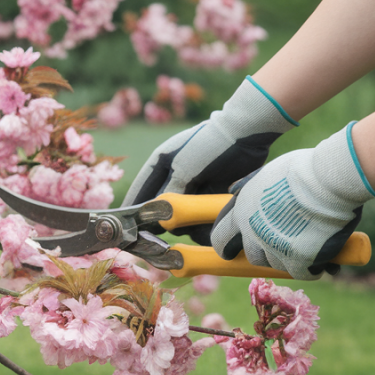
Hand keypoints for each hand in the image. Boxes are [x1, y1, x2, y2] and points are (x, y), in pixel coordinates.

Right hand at [123, 77, 297, 243]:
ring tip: (194, 228)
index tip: (128, 229)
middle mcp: (174, 178)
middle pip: (160, 208)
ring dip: (186, 225)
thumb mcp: (183, 168)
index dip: (133, 210)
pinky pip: (202, 218)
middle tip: (160, 239)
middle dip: (161, 222)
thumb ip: (168, 194)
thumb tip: (157, 218)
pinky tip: (209, 228)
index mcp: (160, 164)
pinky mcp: (211, 197)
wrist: (246, 136)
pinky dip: (203, 225)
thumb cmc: (208, 146)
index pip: (140, 192)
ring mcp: (194, 188)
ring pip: (182, 217)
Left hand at [210, 123, 374, 279]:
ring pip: (278, 264)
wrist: (331, 178)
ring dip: (291, 258)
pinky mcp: (298, 260)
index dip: (228, 246)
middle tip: (287, 242)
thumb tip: (231, 191)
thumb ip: (249, 186)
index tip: (231, 251)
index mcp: (242, 212)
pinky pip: (303, 273)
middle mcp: (253, 233)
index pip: (221, 239)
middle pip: (253, 256)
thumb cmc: (303, 170)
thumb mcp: (266, 173)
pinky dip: (313, 267)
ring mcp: (275, 248)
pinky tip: (324, 257)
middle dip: (267, 252)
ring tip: (310, 241)